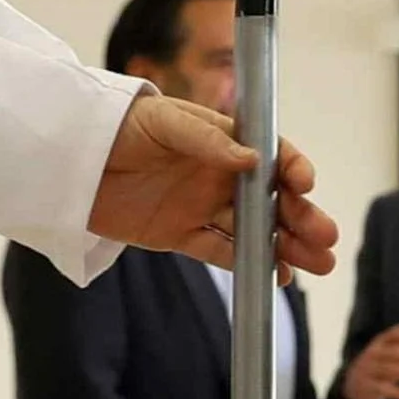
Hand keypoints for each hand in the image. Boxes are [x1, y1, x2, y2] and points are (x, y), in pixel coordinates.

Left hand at [90, 91, 337, 276]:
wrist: (71, 158)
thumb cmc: (120, 126)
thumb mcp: (166, 122)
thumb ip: (208, 141)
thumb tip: (252, 160)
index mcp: (222, 140)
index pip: (270, 155)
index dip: (292, 169)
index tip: (305, 184)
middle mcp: (219, 174)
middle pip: (271, 199)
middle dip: (303, 217)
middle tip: (327, 237)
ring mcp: (203, 206)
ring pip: (255, 230)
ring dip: (288, 246)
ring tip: (320, 263)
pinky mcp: (182, 235)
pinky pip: (223, 252)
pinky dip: (251, 265)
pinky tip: (278, 276)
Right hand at [341, 321, 398, 398]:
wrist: (356, 383)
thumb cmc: (388, 364)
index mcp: (383, 341)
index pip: (393, 334)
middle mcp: (375, 353)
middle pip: (393, 352)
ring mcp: (369, 370)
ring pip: (388, 369)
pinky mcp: (368, 387)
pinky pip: (381, 389)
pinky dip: (396, 392)